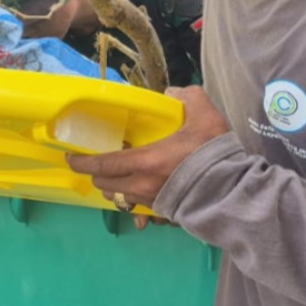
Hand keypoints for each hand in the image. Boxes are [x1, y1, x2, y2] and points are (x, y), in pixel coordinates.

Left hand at [66, 86, 230, 211]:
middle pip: (104, 184)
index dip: (81, 162)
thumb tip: (175, 92)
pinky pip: (137, 207)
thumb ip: (189, 98)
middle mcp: (141, 185)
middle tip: (95, 162)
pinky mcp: (163, 213)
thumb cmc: (214, 156)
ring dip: (111, 187)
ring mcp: (151, 202)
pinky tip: (139, 188)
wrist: (235, 193)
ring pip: (118, 198)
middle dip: (95, 174)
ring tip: (115, 175)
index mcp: (144, 163)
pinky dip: (130, 199)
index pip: (101, 165)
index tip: (70, 156)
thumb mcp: (205, 118)